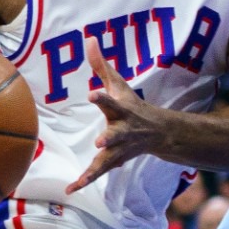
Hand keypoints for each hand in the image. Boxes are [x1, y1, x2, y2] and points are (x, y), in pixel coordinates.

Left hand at [65, 40, 166, 194]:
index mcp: (121, 110)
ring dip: (96, 168)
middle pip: (116, 134)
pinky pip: (99, 172)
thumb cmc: (131, 105)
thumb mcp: (118, 84)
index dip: (102, 97)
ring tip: (82, 179)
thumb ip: (101, 65)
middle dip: (109, 139)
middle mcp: (123, 130)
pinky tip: (70, 189)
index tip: (92, 94)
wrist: (158, 133)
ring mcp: (120, 148)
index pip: (110, 101)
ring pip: (108, 159)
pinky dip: (84, 181)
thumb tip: (89, 39)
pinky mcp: (114, 161)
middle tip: (100, 143)